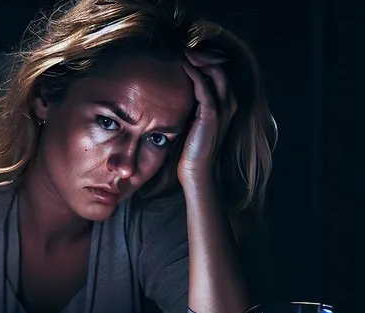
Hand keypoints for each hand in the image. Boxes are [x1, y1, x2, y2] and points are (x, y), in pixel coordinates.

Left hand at [178, 50, 236, 183]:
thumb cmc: (191, 147)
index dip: (207, 60)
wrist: (195, 169)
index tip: (190, 53)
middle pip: (221, 68)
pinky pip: (205, 89)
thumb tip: (178, 89)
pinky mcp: (212, 115)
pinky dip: (196, 76)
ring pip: (217, 74)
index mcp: (224, 103)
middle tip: (188, 49)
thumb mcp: (192, 119)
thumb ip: (193, 103)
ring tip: (187, 54)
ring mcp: (222, 108)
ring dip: (201, 61)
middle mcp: (228, 103)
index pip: (220, 72)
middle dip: (205, 56)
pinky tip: (186, 68)